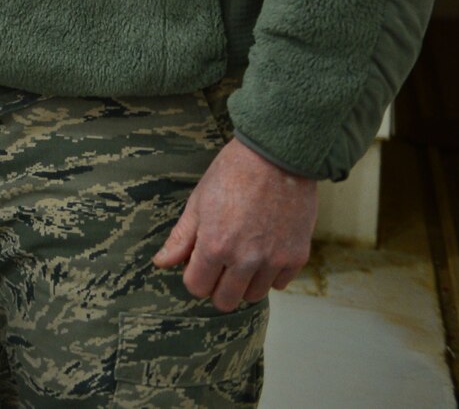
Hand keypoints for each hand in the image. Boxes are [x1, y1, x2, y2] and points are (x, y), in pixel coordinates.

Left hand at [153, 137, 318, 311]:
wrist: (277, 157)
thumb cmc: (232, 174)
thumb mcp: (198, 202)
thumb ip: (181, 239)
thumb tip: (161, 263)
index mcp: (215, 246)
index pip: (197, 288)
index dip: (194, 277)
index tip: (198, 263)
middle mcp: (245, 260)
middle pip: (226, 301)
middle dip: (218, 287)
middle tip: (219, 265)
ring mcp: (274, 260)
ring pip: (254, 295)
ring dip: (245, 282)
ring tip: (244, 254)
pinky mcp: (297, 257)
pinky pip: (280, 283)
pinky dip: (271, 274)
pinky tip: (265, 249)